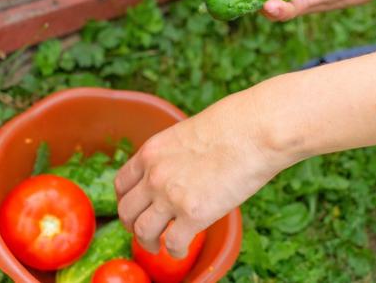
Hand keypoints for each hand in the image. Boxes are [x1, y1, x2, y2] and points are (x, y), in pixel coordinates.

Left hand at [114, 93, 289, 257]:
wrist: (253, 132)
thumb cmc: (232, 125)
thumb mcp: (188, 133)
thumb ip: (175, 155)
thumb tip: (182, 169)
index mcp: (151, 152)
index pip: (122, 183)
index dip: (127, 200)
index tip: (136, 208)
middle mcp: (154, 175)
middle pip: (126, 211)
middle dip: (132, 225)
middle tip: (145, 231)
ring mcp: (170, 196)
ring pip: (143, 232)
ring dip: (148, 243)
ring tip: (158, 247)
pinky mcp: (194, 214)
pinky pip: (173, 243)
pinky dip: (175, 251)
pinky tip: (182, 250)